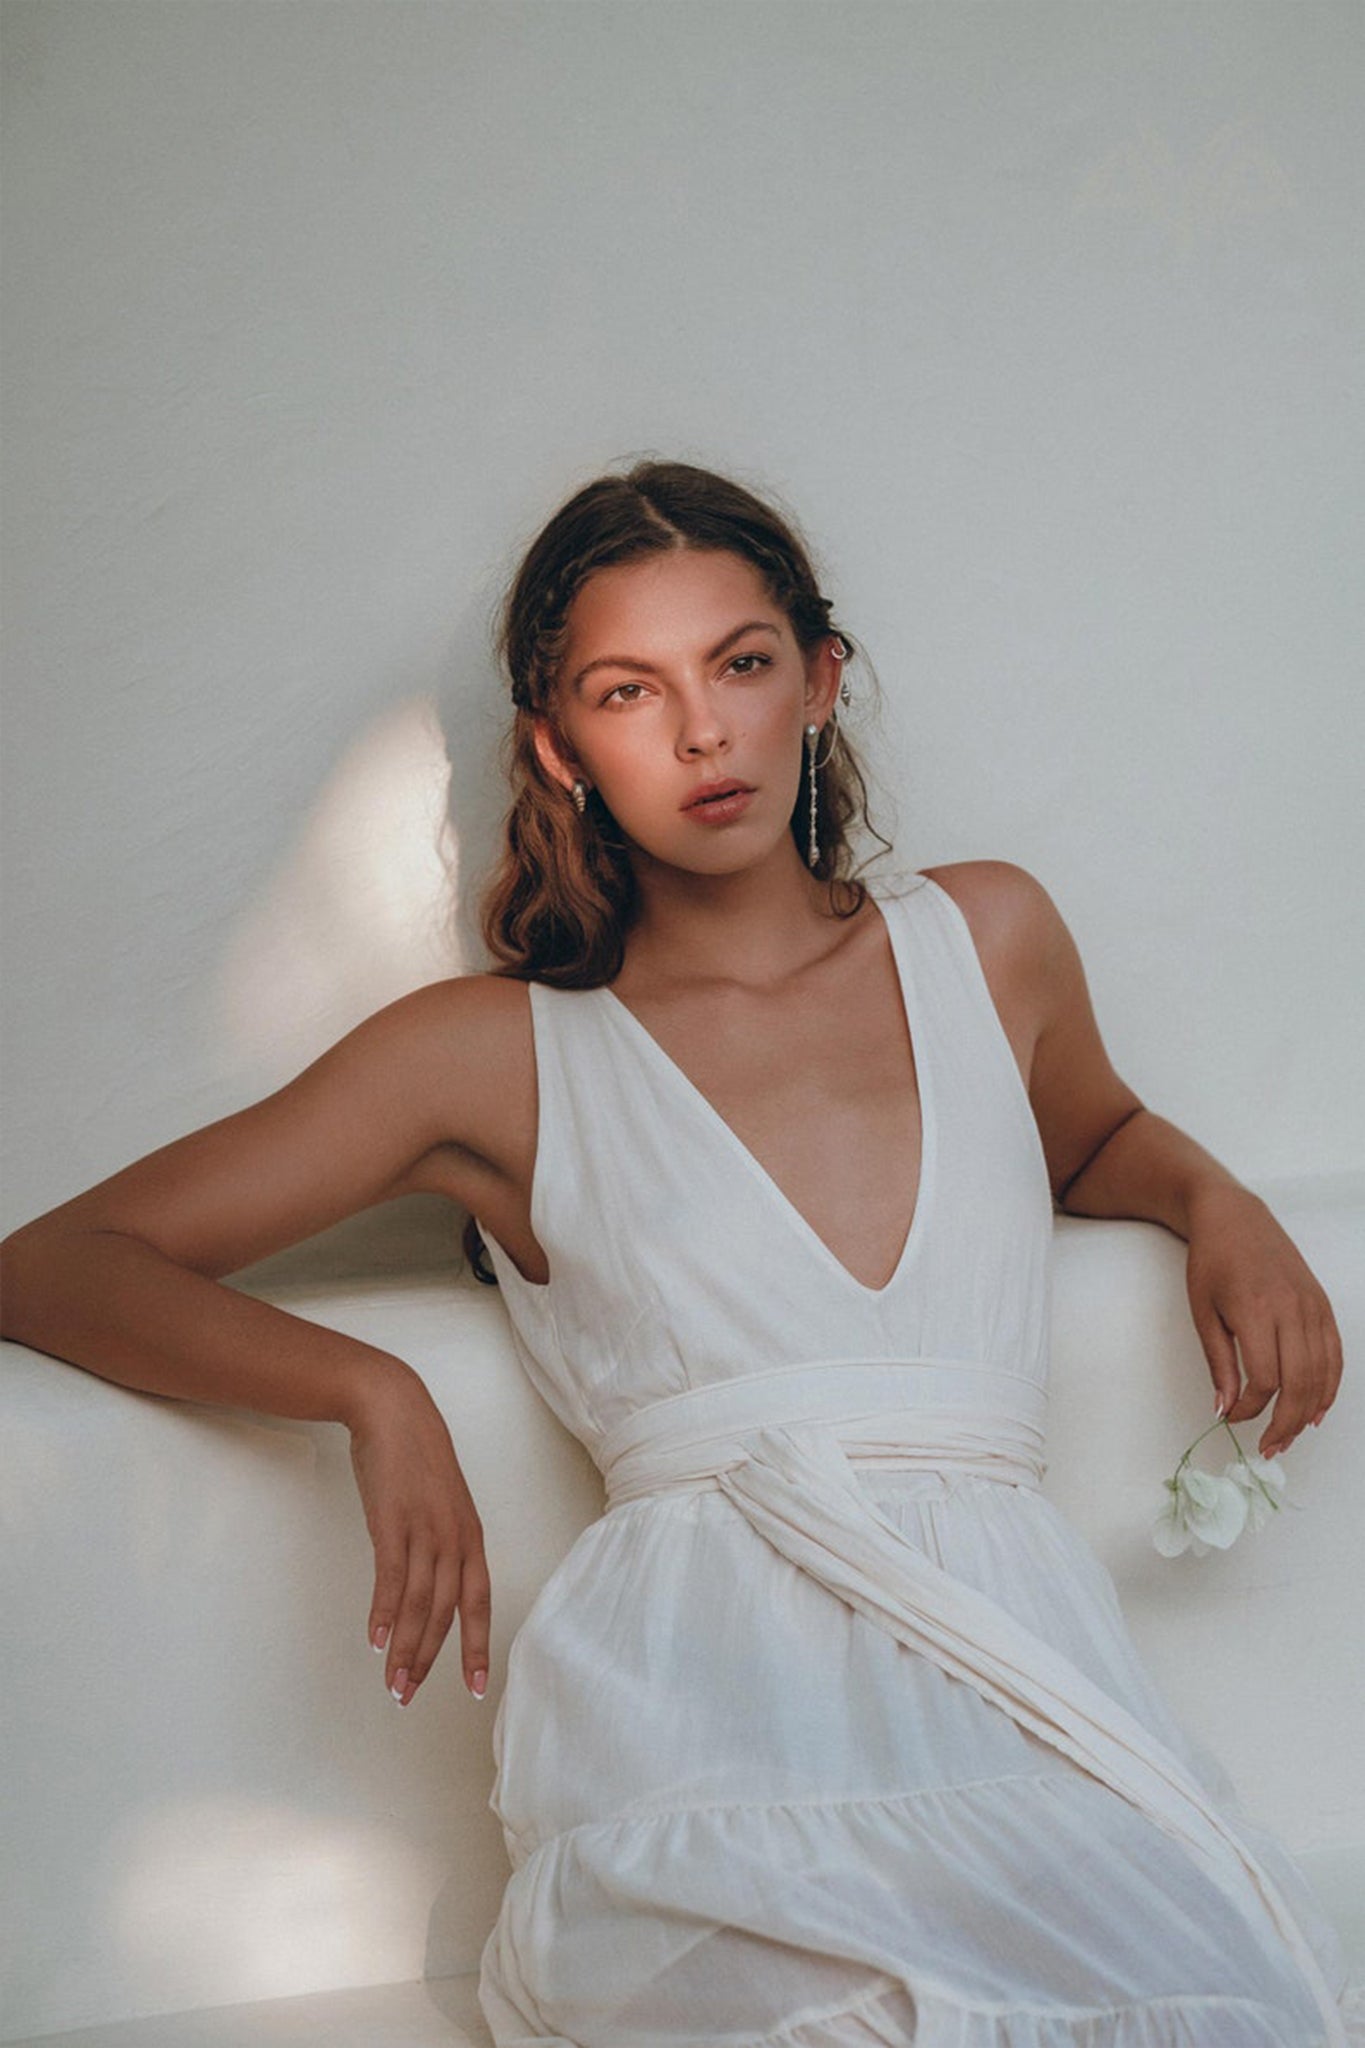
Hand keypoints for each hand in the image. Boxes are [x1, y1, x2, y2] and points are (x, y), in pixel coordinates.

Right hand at [347, 1367, 490, 1707]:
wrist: (395, 1410)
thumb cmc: (416, 1458)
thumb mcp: (440, 1504)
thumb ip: (440, 1544)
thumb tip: (429, 1585)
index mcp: (470, 1536)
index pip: (479, 1602)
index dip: (476, 1646)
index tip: (474, 1687)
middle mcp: (455, 1538)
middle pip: (448, 1613)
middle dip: (430, 1660)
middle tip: (409, 1696)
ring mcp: (425, 1529)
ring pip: (421, 1604)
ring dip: (405, 1648)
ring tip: (392, 1683)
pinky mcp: (393, 1520)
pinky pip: (392, 1577)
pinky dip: (385, 1613)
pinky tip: (376, 1640)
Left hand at [1184, 1185, 1343, 1458]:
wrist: (1234, 1217)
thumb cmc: (1211, 1262)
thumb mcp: (1203, 1313)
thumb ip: (1218, 1363)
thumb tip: (1224, 1409)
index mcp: (1256, 1311)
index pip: (1265, 1379)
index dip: (1251, 1408)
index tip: (1233, 1418)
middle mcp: (1291, 1310)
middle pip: (1299, 1383)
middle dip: (1285, 1423)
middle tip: (1270, 1448)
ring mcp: (1312, 1306)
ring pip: (1322, 1373)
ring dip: (1308, 1411)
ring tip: (1290, 1435)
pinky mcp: (1322, 1305)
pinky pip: (1335, 1354)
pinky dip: (1330, 1386)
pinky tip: (1316, 1409)